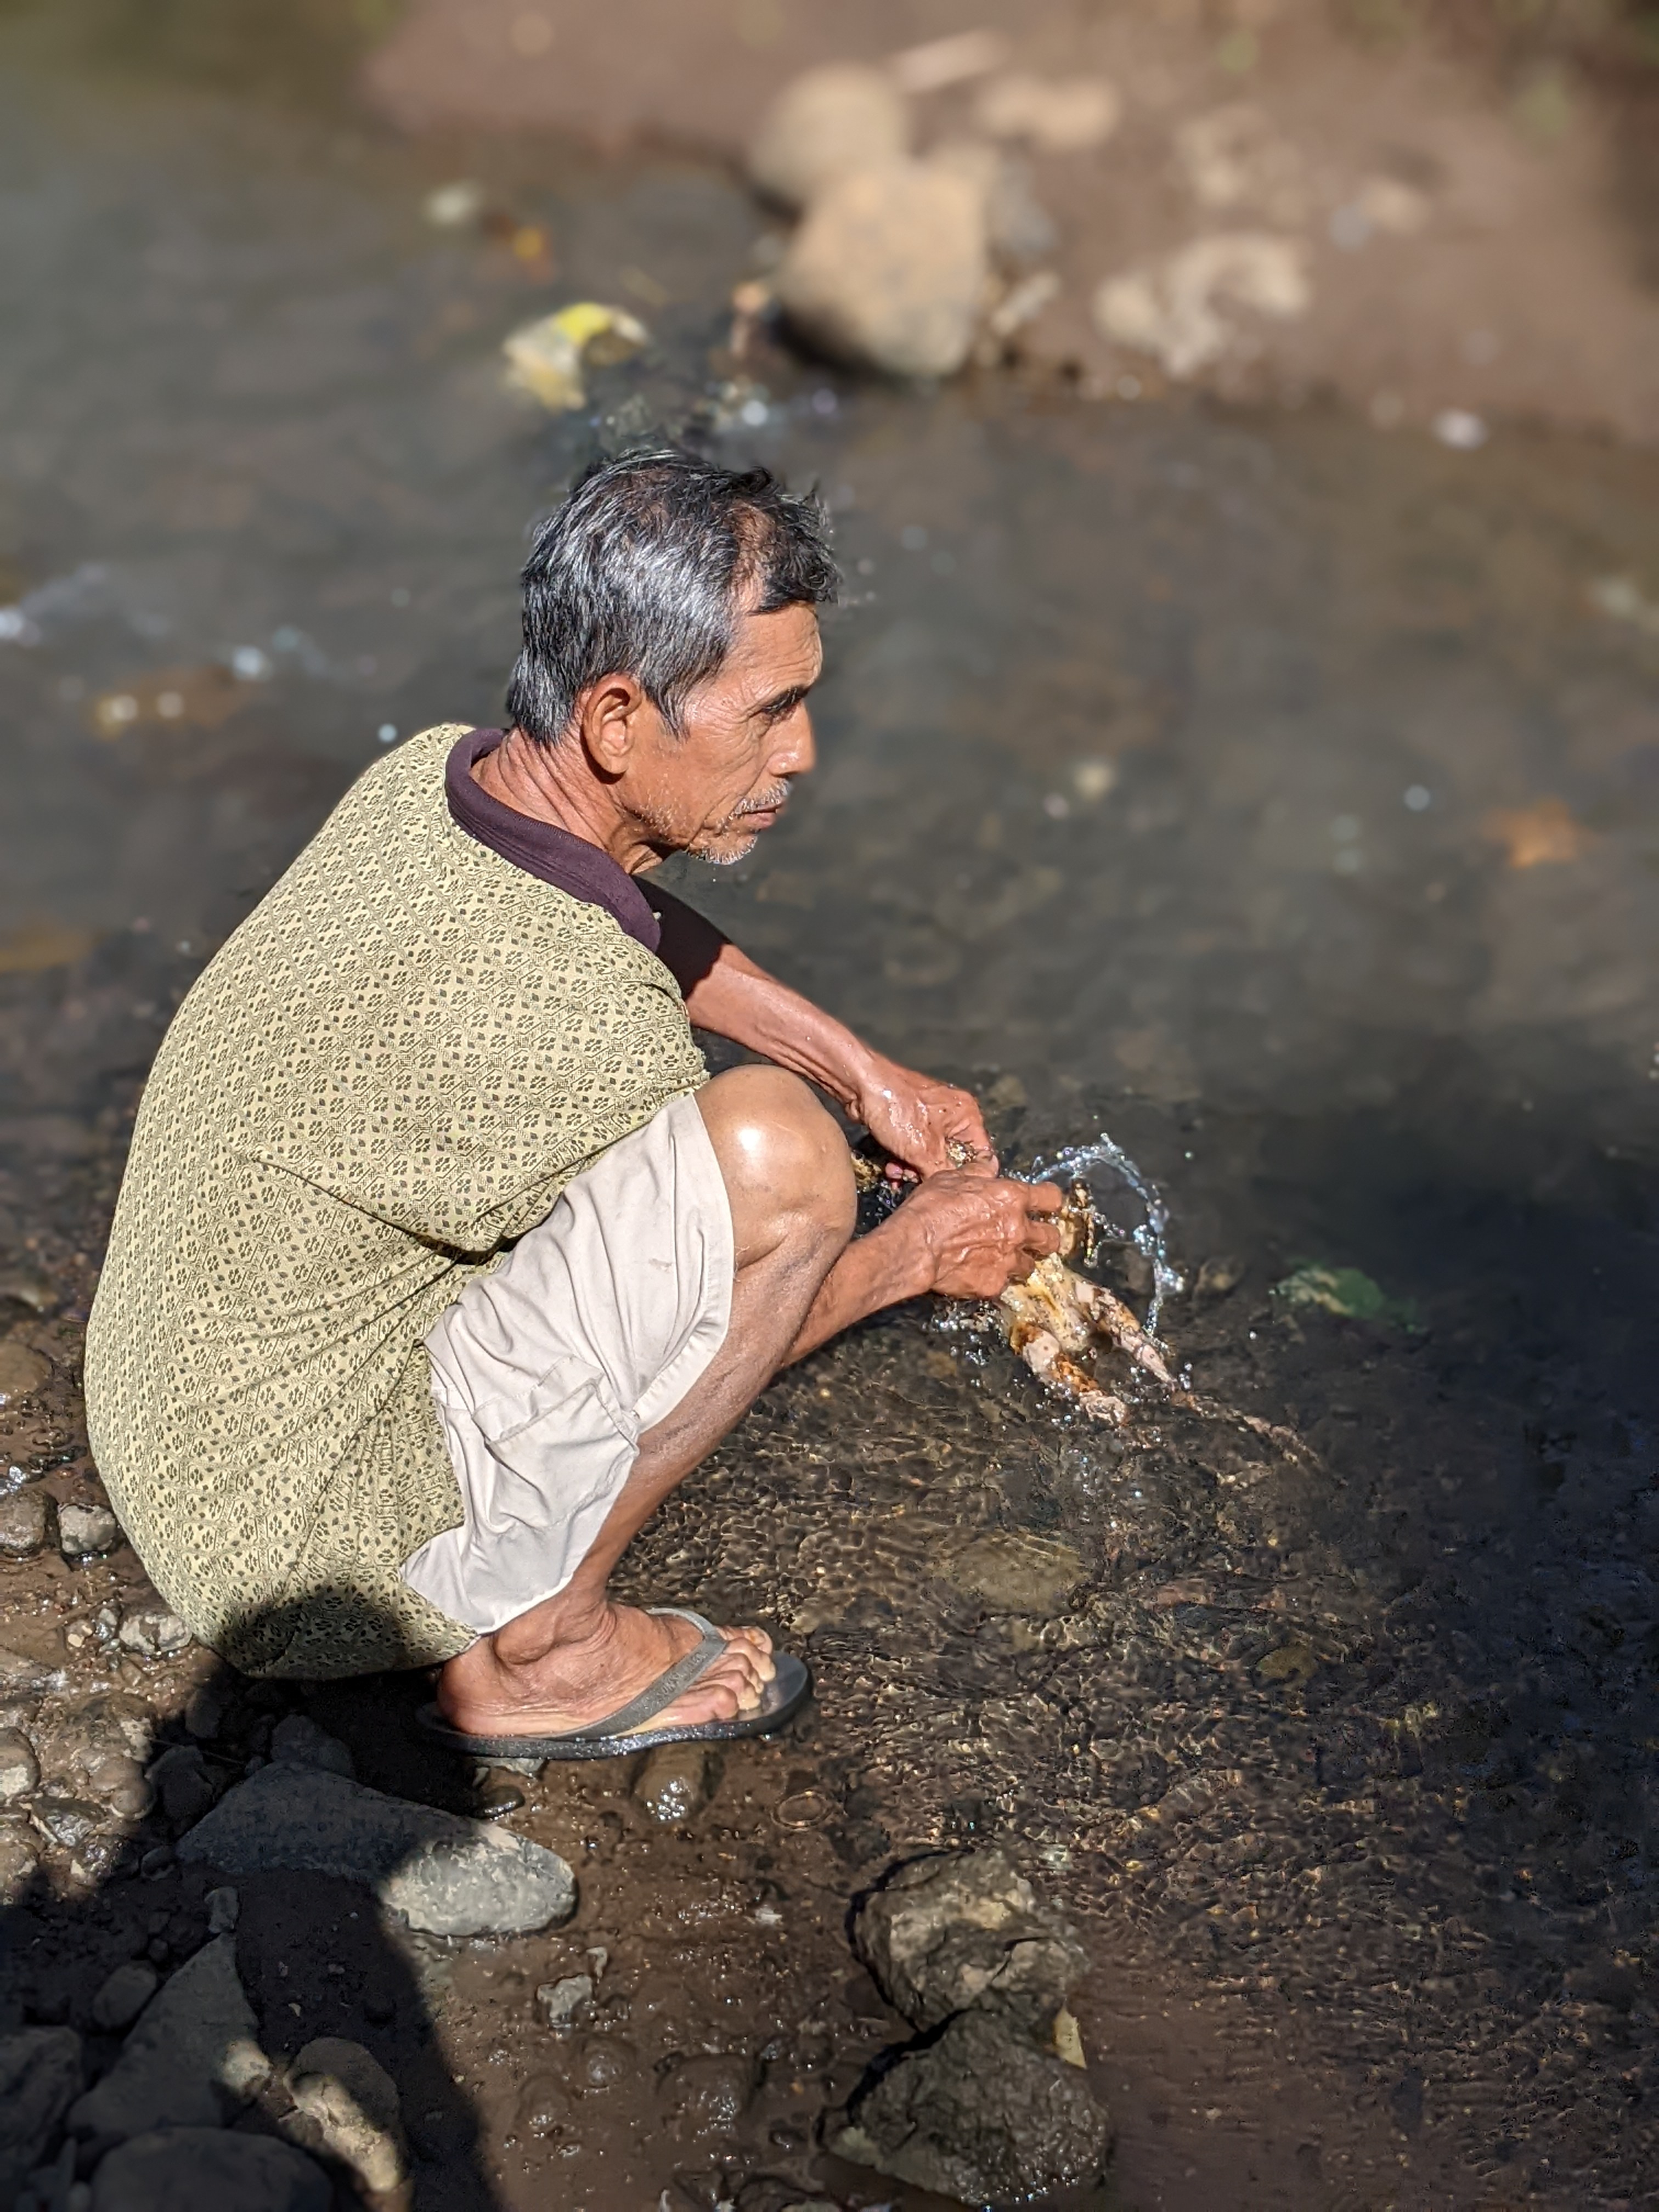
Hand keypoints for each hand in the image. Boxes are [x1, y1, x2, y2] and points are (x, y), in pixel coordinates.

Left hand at [852, 1057, 994, 1180]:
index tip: (952, 1189)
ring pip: (930, 1156)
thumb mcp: (924, 1151)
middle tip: (914, 1179)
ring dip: (912, 1169)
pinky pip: (914, 1148)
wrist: (860, 1085)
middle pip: (952, 1158)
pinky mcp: (909, 1121)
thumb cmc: (896, 1109)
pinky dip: (903, 1160)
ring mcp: (930, 1117)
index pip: (981, 1154)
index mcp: (967, 1115)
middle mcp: (953, 1114)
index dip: (967, 1175)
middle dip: (930, 1173)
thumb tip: (952, 1191)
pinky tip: (890, 1167)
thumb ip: (943, 1173)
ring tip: (896, 1172)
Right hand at [887, 1162, 1064, 1299]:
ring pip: (1029, 1266)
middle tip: (1031, 1238)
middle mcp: (1017, 1230)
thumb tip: (989, 1167)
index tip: (1045, 1204)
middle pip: (1051, 1238)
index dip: (1049, 1201)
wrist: (914, 1246)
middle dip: (1044, 1238)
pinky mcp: (994, 1285)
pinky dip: (993, 1279)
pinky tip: (977, 1273)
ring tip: (1000, 1259)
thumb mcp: (952, 1178)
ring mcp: (1007, 1261)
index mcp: (1011, 1198)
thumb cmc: (930, 1209)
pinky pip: (1002, 1284)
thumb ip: (978, 1173)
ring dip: (1018, 1261)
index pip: (1051, 1198)